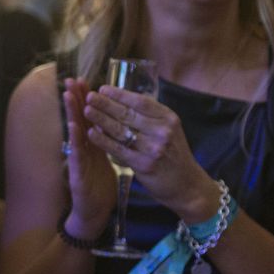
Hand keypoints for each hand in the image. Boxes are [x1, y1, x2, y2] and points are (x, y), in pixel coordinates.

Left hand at [82, 85, 218, 222]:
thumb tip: (124, 101)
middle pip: (128, 114)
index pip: (141, 102)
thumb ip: (152, 117)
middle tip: (89, 96)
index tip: (103, 88)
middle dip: (106, 104)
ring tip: (86, 110)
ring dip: (101, 119)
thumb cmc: (174, 155)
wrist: (187, 185)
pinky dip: (103, 140)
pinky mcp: (144, 164)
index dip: (120, 94)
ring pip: (121, 130)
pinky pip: (119, 149)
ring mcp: (154, 148)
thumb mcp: (171, 131)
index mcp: (169, 118)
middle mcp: (163, 131)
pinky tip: (91, 133)